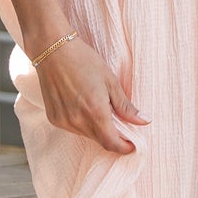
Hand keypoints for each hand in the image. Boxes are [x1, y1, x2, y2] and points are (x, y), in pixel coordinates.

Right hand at [33, 35, 148, 154]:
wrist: (53, 50)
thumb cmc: (84, 61)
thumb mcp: (110, 81)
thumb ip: (126, 106)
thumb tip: (144, 121)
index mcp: (95, 112)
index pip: (112, 143)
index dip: (124, 147)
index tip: (133, 144)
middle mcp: (77, 120)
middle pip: (100, 141)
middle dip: (112, 137)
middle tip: (120, 124)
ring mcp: (64, 121)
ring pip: (86, 135)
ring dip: (96, 129)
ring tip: (99, 109)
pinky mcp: (54, 118)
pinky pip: (73, 128)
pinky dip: (82, 123)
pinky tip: (83, 106)